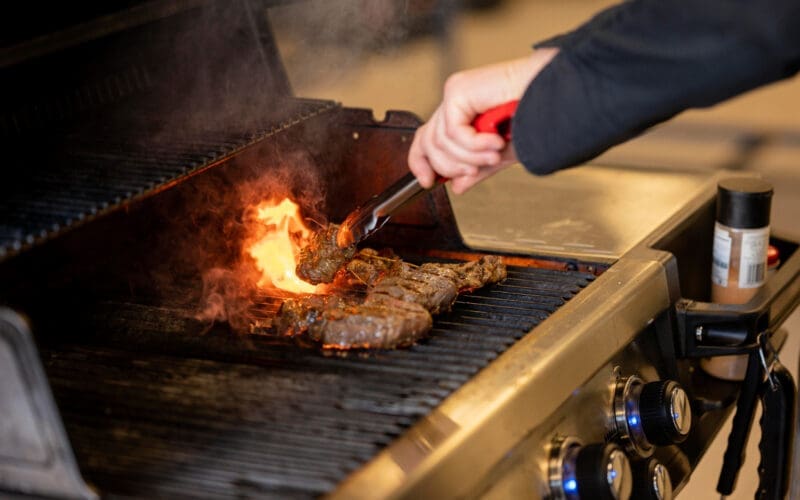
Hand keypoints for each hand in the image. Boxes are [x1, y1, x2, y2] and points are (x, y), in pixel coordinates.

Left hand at [408, 48, 558, 193]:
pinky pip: (453, 131)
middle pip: (428, 142)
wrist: (554, 96)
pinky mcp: (459, 89)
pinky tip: (494, 142)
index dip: (422, 164)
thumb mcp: (500, 154)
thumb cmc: (536, 117)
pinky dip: (474, 144)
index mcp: (462, 112)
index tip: (429, 183)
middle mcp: (455, 100)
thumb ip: (476, 169)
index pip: (426, 139)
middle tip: (474, 172)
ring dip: (468, 157)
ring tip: (493, 155)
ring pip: (440, 141)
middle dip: (450, 166)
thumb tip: (456, 186)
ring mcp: (456, 93)